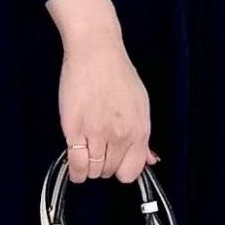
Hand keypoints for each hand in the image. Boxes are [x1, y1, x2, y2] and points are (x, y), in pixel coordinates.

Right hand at [57, 34, 161, 183]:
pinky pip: (76, 164)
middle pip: (110, 171)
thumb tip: (149, 160)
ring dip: (89, 168)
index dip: (122, 170)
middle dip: (104, 166)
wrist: (95, 52)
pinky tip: (75, 168)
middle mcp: (120, 135)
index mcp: (139, 129)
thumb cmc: (117, 73)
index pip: (132, 171)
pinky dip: (75, 172)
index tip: (115, 164)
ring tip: (86, 155)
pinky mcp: (74, 129)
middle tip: (98, 152)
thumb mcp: (140, 104)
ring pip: (93, 170)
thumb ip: (143, 136)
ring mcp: (96, 133)